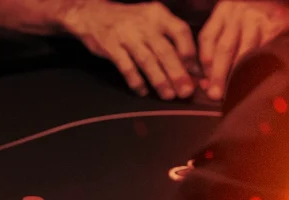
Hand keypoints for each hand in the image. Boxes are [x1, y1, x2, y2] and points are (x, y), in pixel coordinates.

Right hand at [62, 1, 198, 99]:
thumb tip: (189, 64)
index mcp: (158, 14)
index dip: (190, 52)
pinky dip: (135, 81)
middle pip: (165, 50)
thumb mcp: (150, 18)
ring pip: (147, 61)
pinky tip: (142, 92)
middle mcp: (144, 24)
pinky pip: (126, 67)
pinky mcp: (110, 47)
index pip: (180, 31)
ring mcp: (126, 36)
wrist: (92, 14)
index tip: (196, 71)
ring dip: (159, 80)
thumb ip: (168, 36)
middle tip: (186, 91)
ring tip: (168, 95)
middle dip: (177, 72)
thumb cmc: (128, 20)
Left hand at [198, 0, 288, 100]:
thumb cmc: (248, 16)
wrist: (278, 0)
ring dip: (238, 73)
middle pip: (225, 48)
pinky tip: (254, 78)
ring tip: (234, 90)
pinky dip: (258, 65)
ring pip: (246, 51)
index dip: (205, 63)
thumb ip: (215, 45)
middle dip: (218, 74)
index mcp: (223, 10)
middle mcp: (239, 13)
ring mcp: (258, 19)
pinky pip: (265, 50)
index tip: (204, 83)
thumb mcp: (229, 21)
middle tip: (215, 94)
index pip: (207, 39)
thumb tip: (205, 81)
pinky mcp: (277, 25)